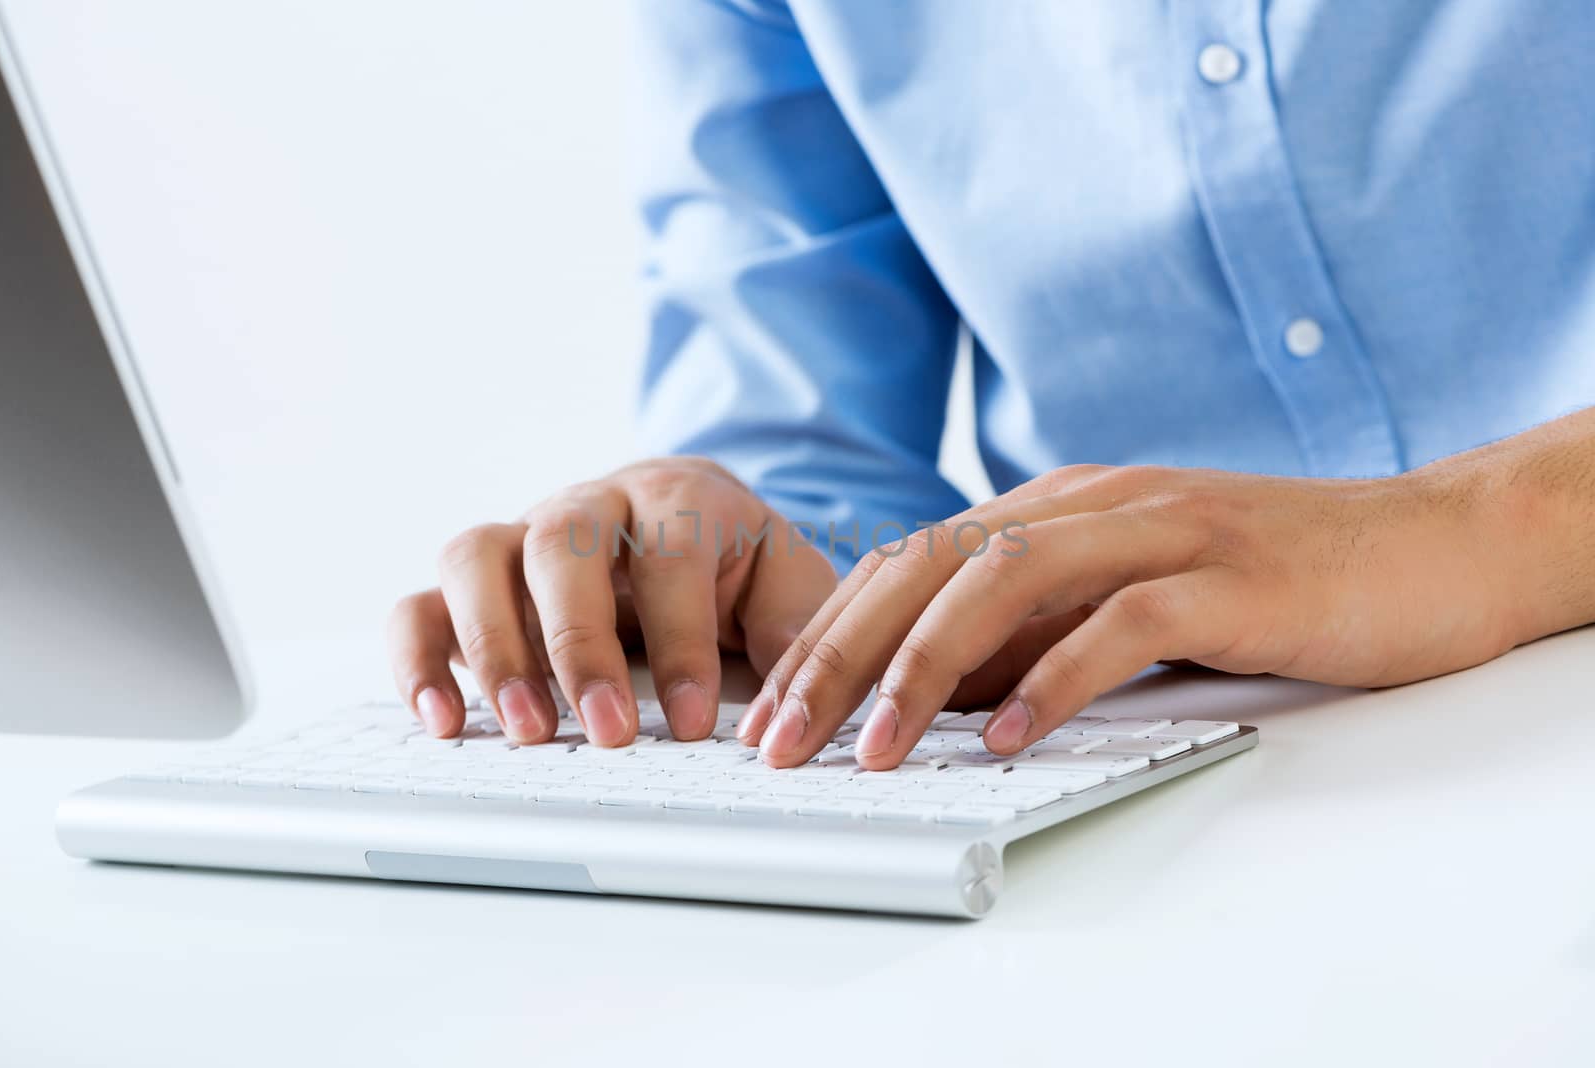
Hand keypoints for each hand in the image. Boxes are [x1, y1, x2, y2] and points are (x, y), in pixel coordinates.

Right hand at [387, 458, 835, 745]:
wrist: (692, 520)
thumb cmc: (739, 562)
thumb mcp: (788, 584)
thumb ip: (796, 633)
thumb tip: (791, 711)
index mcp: (676, 494)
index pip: (670, 553)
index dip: (681, 639)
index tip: (694, 722)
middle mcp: (589, 503)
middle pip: (561, 540)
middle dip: (581, 642)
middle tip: (608, 731)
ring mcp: (521, 537)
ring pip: (476, 555)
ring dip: (495, 647)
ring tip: (527, 731)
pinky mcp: (475, 583)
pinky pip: (421, 603)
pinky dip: (418, 659)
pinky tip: (442, 721)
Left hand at [738, 462, 1523, 769]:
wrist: (1421, 545)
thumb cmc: (1263, 580)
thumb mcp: (1121, 596)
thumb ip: (1036, 628)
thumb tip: (934, 694)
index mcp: (1052, 506)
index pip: (906, 563)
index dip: (827, 636)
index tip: (771, 713)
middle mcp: (1088, 503)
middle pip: (926, 566)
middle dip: (837, 655)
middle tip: (780, 740)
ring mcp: (1156, 529)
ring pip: (1000, 581)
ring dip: (920, 669)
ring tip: (871, 751)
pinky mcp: (1224, 574)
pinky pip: (1118, 621)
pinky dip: (1053, 678)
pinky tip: (1006, 737)